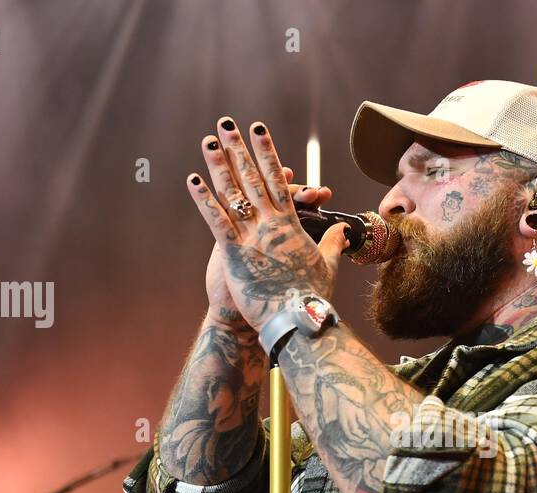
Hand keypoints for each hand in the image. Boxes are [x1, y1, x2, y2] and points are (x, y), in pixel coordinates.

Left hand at [188, 118, 346, 332]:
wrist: (298, 323)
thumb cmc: (313, 299)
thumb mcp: (327, 267)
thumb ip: (333, 244)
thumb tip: (343, 230)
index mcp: (291, 225)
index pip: (279, 180)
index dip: (267, 153)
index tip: (258, 130)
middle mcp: (271, 224)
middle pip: (253, 178)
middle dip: (239, 149)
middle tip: (226, 124)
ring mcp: (252, 237)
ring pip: (232, 193)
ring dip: (219, 165)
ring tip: (208, 141)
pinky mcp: (235, 253)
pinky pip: (216, 221)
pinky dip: (204, 200)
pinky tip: (192, 181)